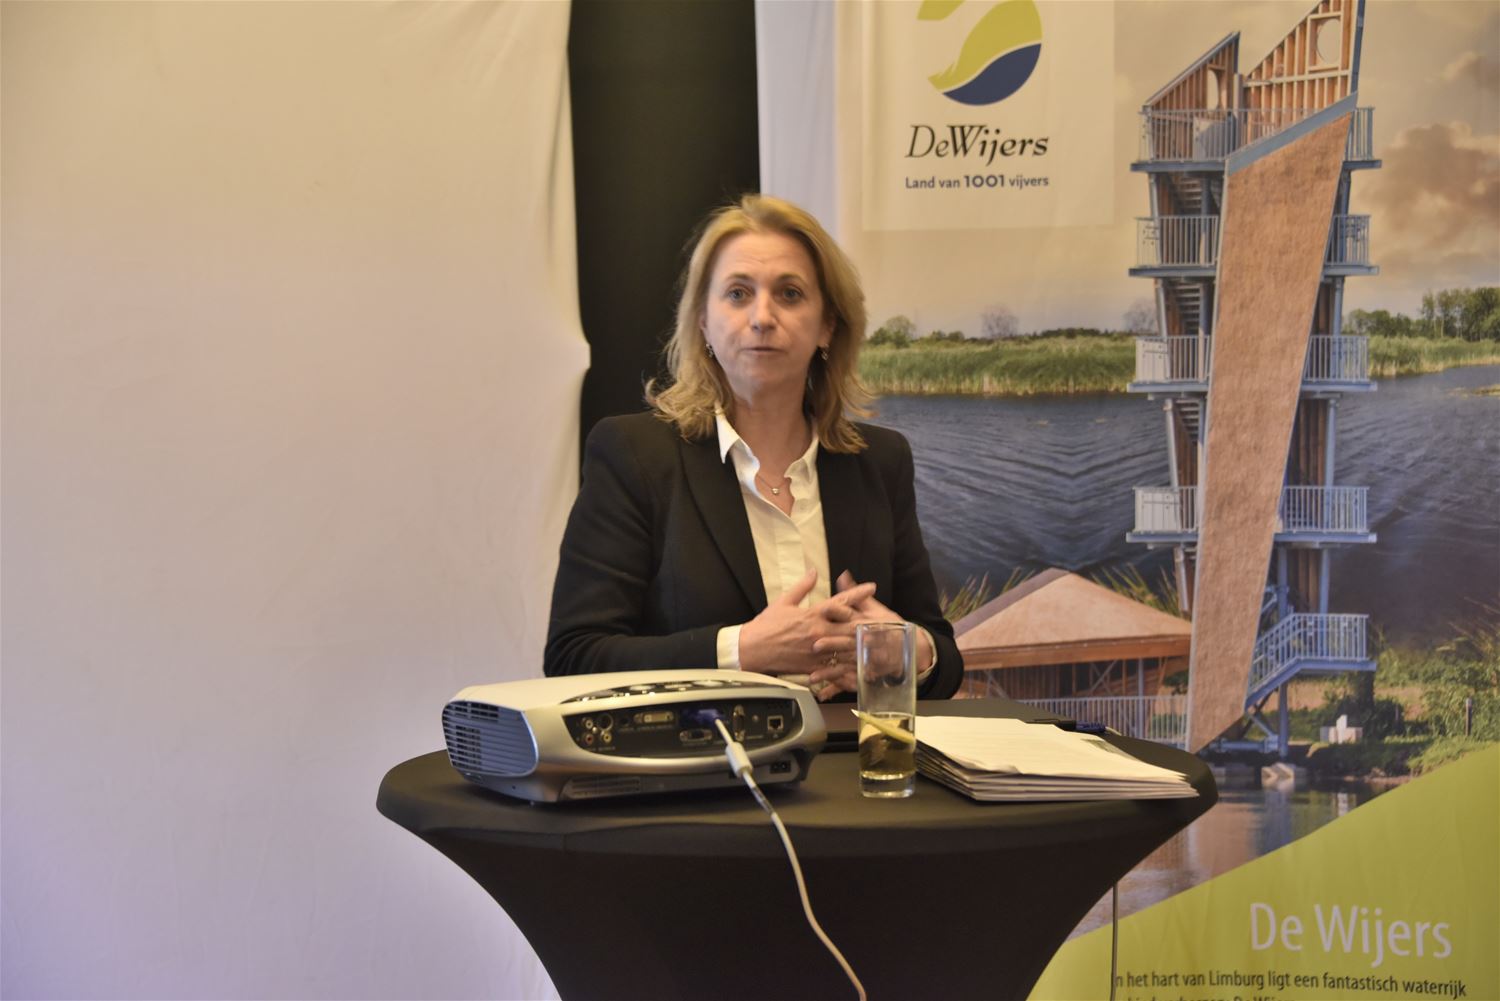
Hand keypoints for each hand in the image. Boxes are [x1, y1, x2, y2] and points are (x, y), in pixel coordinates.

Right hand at [737, 569, 876, 677]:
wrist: (753, 648)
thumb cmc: (766, 625)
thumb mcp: (784, 601)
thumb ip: (803, 586)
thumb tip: (814, 571)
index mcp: (813, 614)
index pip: (841, 601)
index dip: (858, 593)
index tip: (872, 587)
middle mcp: (818, 631)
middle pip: (850, 626)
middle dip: (868, 622)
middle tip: (884, 619)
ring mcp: (817, 650)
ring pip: (846, 648)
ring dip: (863, 646)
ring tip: (879, 644)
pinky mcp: (813, 666)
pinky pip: (834, 669)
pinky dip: (848, 669)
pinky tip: (859, 669)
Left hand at [806, 571, 933, 696]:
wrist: (910, 651)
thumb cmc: (890, 628)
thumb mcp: (875, 609)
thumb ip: (855, 595)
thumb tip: (842, 575)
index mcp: (865, 623)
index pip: (852, 616)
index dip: (839, 612)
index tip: (825, 608)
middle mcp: (864, 642)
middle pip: (847, 642)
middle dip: (832, 643)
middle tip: (816, 645)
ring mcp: (864, 660)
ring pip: (845, 665)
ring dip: (829, 671)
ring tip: (813, 676)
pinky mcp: (863, 674)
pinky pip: (847, 683)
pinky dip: (834, 689)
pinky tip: (821, 694)